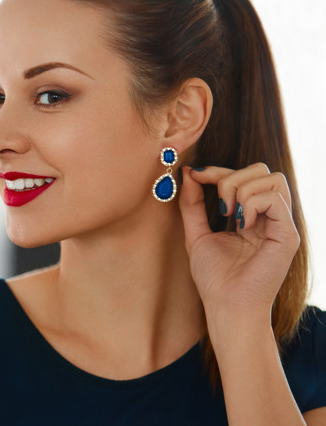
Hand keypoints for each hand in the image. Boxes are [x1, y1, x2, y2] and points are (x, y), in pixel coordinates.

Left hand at [178, 164, 299, 323]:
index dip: (218, 171)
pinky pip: (274, 198)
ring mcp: (281, 225)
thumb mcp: (196, 233)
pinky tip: (240, 224)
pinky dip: (251, 203)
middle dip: (231, 177)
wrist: (226, 307)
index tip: (195, 176)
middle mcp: (270, 217)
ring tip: (228, 215)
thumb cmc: (214, 278)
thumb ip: (192, 204)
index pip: (244, 176)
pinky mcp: (287, 235)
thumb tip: (188, 172)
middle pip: (261, 170)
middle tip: (217, 204)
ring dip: (240, 189)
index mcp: (252, 216)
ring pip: (272, 178)